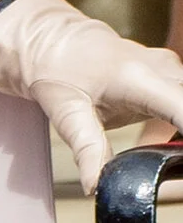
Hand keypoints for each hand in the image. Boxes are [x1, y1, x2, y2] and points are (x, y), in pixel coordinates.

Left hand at [0, 0, 182, 192]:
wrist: (51, 38)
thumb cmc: (55, 67)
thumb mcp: (65, 110)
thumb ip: (87, 147)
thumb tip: (94, 184)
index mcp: (137, 77)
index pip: (182, 107)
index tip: (181, 154)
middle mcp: (161, 68)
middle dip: (182, 138)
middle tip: (170, 165)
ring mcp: (169, 68)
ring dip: (179, 131)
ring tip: (168, 158)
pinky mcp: (169, 75)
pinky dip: (178, 123)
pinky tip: (165, 142)